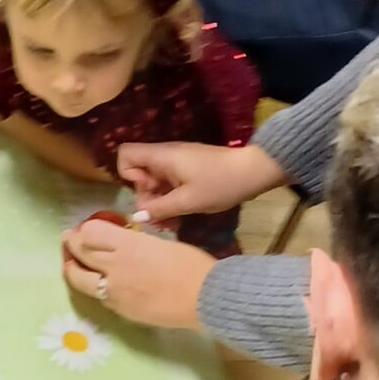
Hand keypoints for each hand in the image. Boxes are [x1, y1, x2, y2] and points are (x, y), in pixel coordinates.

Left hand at [62, 218, 211, 330]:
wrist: (204, 299)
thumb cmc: (192, 265)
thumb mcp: (161, 243)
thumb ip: (136, 242)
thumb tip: (124, 241)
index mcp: (128, 244)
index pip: (90, 232)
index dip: (84, 229)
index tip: (83, 229)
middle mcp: (115, 266)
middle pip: (80, 252)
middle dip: (71, 244)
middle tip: (69, 240)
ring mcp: (115, 291)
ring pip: (80, 279)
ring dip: (73, 268)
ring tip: (71, 265)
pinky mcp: (120, 309)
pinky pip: (99, 296)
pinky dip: (95, 288)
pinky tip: (98, 285)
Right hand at [118, 140, 255, 220]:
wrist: (253, 172)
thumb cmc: (219, 184)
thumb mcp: (188, 201)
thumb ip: (159, 209)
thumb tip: (136, 217)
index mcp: (162, 156)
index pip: (126, 154)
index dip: (128, 174)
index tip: (147, 191)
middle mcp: (165, 156)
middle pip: (139, 173)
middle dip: (146, 198)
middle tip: (160, 219)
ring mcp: (177, 163)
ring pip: (154, 183)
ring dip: (158, 204)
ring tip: (170, 225)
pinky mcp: (188, 171)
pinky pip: (169, 185)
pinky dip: (170, 201)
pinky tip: (179, 219)